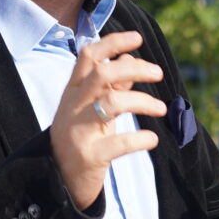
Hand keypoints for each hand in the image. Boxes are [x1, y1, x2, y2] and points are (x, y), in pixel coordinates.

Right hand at [53, 30, 166, 209]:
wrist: (58, 180)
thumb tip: (130, 58)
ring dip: (142, 101)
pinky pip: (118, 144)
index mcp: (73, 92)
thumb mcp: (91, 108)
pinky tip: (152, 140)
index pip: (88, 56)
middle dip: (134, 68)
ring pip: (111, 103)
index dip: (113, 43)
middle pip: (102, 74)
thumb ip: (110, 85)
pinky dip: (140, 139)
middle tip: (158, 73)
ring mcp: (78, 131)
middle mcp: (73, 107)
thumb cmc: (80, 138)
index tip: (137, 38)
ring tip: (161, 108)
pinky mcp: (89, 156)